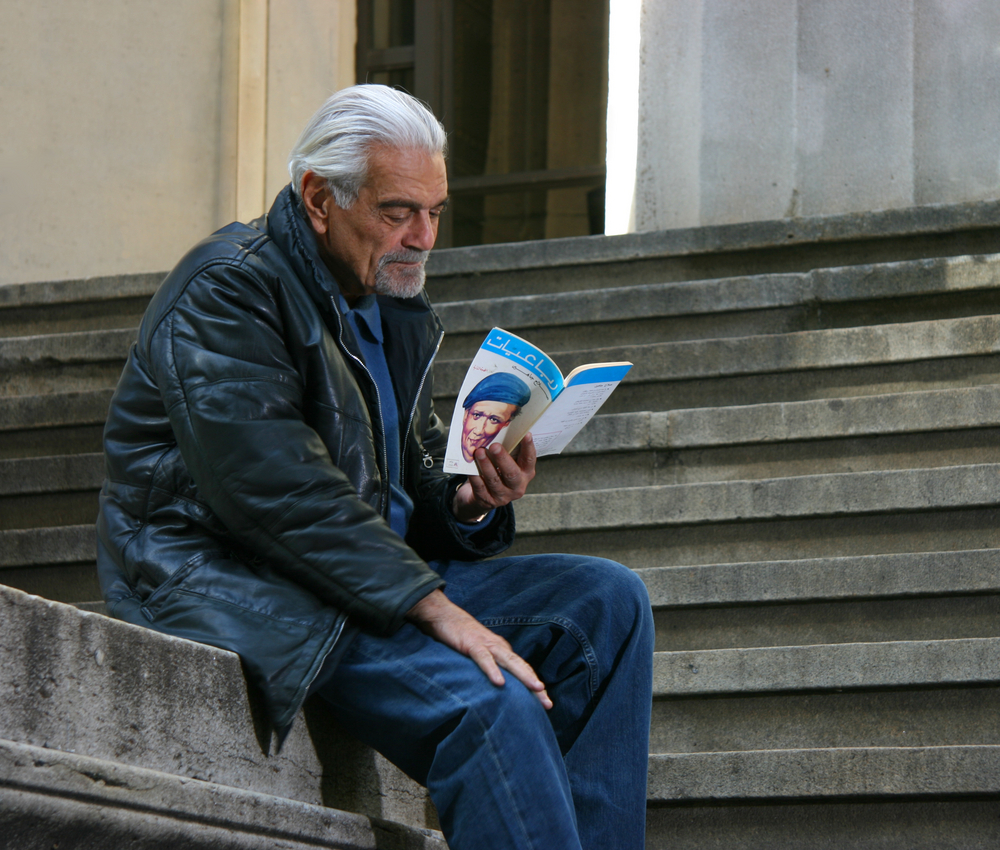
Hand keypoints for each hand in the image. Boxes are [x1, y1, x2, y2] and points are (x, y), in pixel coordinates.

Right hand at [406, 589, 551, 708]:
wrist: (443, 614)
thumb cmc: (460, 636)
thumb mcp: (478, 653)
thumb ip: (489, 666)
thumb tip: (498, 687)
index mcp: (502, 650)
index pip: (522, 669)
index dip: (534, 685)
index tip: (546, 703)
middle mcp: (499, 647)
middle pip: (521, 667)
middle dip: (535, 684)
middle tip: (548, 703)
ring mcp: (486, 644)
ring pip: (509, 661)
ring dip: (523, 675)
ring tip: (536, 688)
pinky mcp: (471, 644)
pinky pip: (484, 658)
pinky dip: (492, 670)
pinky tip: (499, 682)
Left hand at [452, 433, 535, 522]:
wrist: (482, 498)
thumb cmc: (497, 473)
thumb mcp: (506, 464)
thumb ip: (508, 452)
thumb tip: (502, 430)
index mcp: (525, 474)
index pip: (529, 460)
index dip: (528, 448)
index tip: (526, 434)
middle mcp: (517, 487)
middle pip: (512, 473)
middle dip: (503, 458)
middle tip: (495, 446)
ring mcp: (502, 496)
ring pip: (494, 480)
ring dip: (486, 465)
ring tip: (479, 452)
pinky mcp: (487, 501)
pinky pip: (480, 487)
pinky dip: (475, 476)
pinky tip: (470, 467)